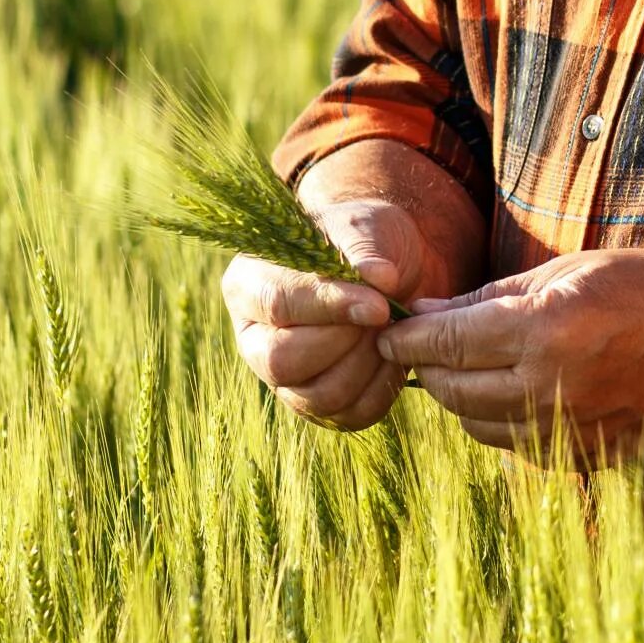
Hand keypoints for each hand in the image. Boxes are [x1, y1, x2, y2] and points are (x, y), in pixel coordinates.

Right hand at [220, 195, 428, 429]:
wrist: (393, 265)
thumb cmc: (365, 239)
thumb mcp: (363, 227)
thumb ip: (364, 251)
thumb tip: (381, 280)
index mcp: (248, 285)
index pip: (276, 304)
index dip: (330, 306)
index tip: (380, 303)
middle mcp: (255, 338)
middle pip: (282, 361)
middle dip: (344, 341)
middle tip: (384, 314)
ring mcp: (284, 379)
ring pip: (316, 395)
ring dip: (366, 365)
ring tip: (390, 330)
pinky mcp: (319, 405)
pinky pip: (348, 415)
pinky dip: (380, 388)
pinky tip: (395, 355)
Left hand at [376, 249, 643, 458]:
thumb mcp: (571, 271)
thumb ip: (493, 298)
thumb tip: (426, 314)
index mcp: (547, 332)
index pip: (445, 344)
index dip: (406, 337)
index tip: (387, 328)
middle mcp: (552, 388)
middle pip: (450, 389)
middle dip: (427, 365)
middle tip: (424, 342)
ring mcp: (568, 432)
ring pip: (475, 424)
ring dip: (460, 395)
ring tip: (469, 363)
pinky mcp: (583, 459)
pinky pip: (513, 445)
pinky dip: (499, 419)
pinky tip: (513, 389)